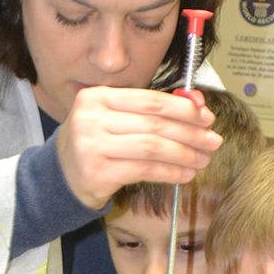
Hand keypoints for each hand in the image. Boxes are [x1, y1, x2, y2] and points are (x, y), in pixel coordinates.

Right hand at [56, 86, 221, 209]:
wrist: (60, 176)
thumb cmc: (95, 143)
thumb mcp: (115, 118)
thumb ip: (150, 110)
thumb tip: (197, 105)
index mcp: (97, 97)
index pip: (150, 100)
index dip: (183, 109)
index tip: (206, 117)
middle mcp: (91, 118)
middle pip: (154, 124)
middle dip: (190, 133)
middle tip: (213, 141)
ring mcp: (91, 146)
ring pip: (152, 147)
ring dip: (184, 154)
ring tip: (203, 159)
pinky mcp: (97, 173)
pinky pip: (144, 170)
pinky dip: (170, 172)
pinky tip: (185, 174)